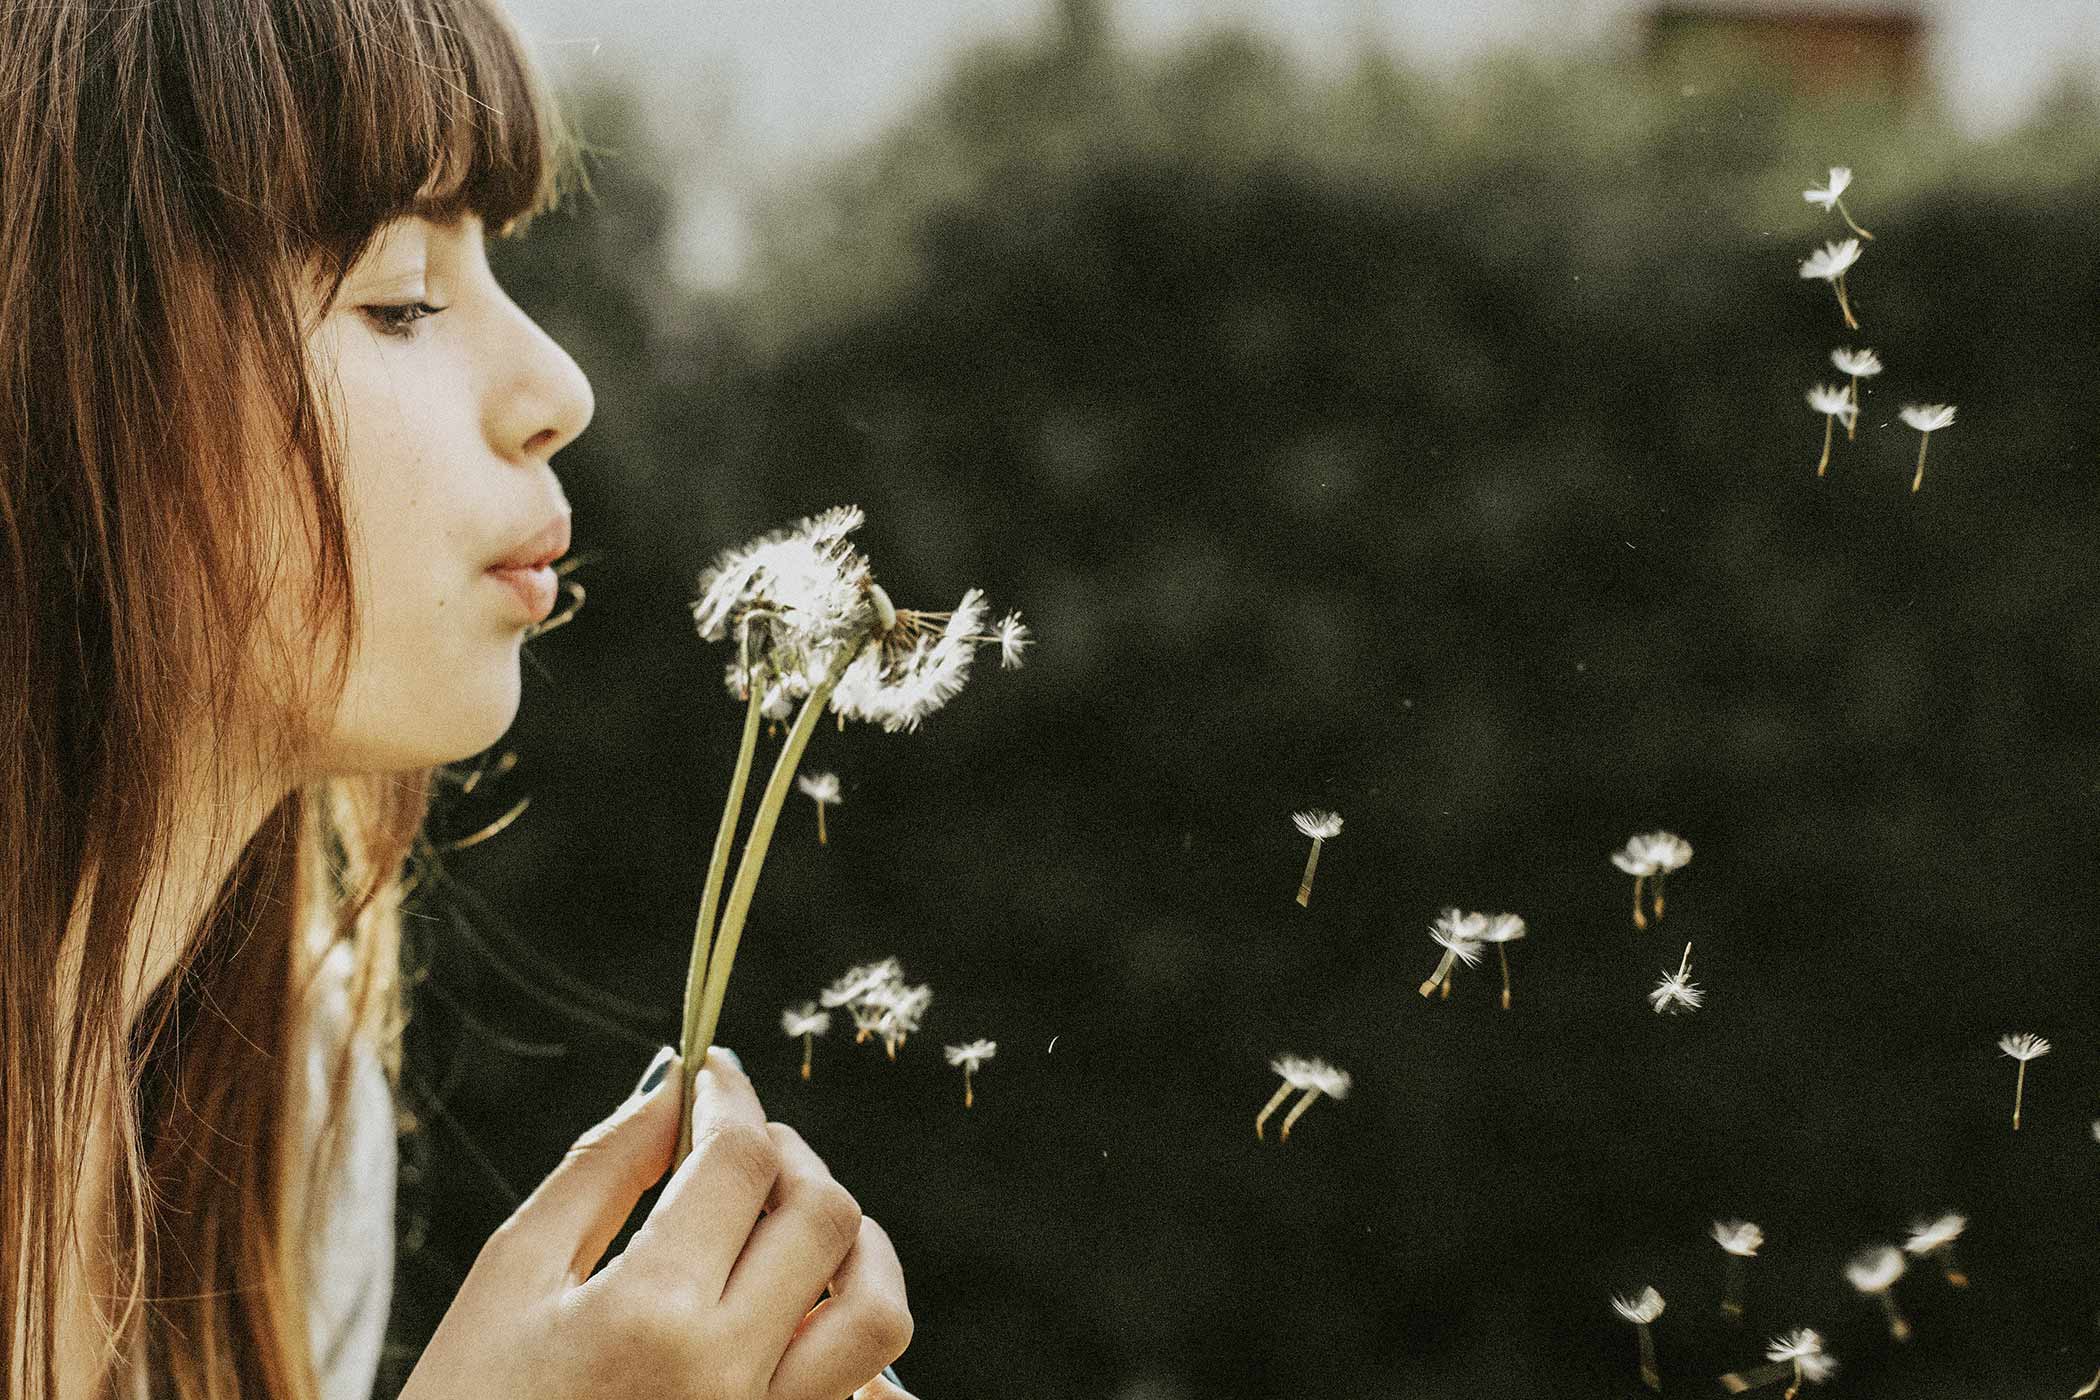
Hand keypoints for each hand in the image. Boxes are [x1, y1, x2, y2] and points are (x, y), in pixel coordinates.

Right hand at [400, 1047, 912, 1399]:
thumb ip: (602, 1167)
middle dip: (790, 1157)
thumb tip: (677, 1087)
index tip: (714, 1075)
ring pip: (877, 1312)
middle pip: (825, 1219)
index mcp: (650, 1315)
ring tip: (791, 1225)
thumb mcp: (512, 1277)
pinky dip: (852, 1338)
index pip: (742, 1162)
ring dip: (852, 1247)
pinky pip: (861, 1394)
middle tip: (741, 1145)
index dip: (732, 1098)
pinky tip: (798, 1310)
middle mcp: (728, 1375)